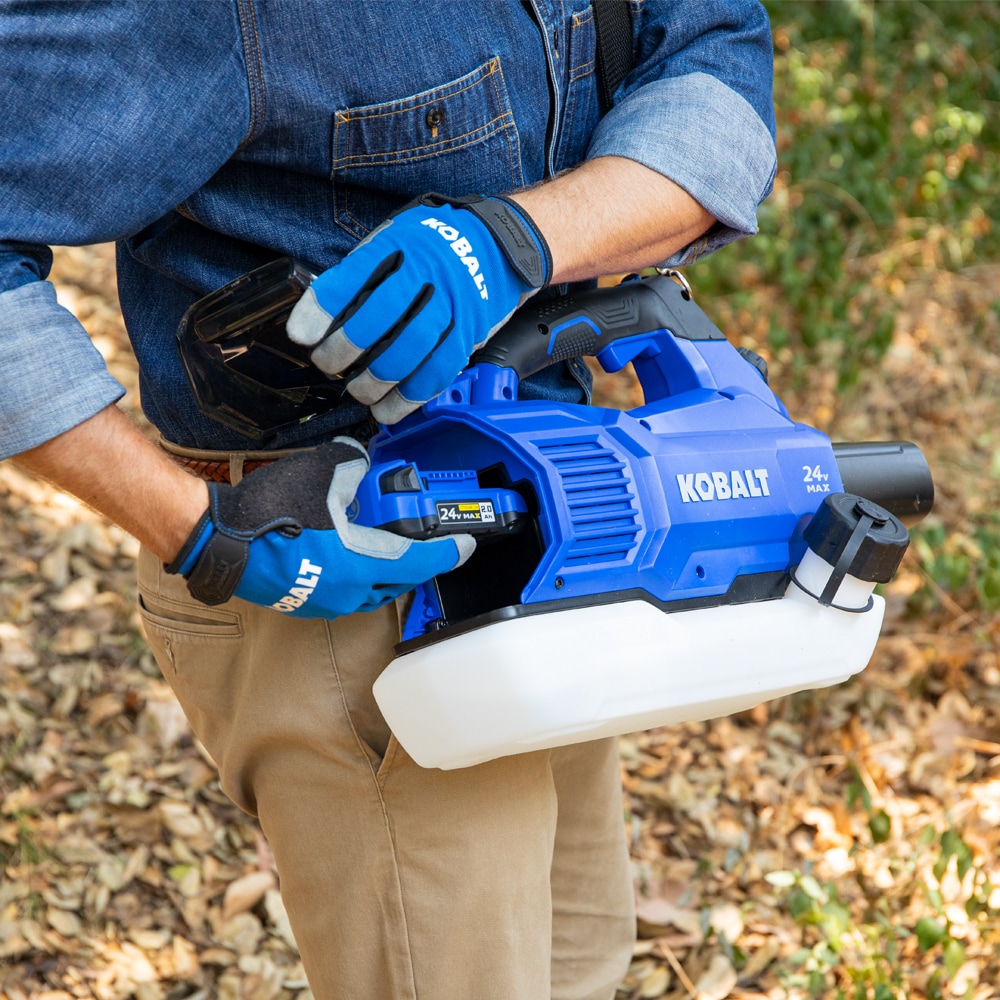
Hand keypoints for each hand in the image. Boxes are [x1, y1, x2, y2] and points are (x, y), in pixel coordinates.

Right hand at [167, 438, 472, 617]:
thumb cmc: (267, 513)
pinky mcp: (305, 602)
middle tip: (428, 544)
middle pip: (399, 581)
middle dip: (418, 565)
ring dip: (389, 573)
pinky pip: (347, 594)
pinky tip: (351, 557)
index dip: (446, 552)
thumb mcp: (319, 473)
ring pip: (373, 593)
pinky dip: (361, 577)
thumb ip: (351, 464)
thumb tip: (362, 461)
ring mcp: (325, 601)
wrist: (217, 542)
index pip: (418, 561)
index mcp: (360, 563)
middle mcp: (348, 591)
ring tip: (392, 549)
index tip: (466, 546)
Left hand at [286, 194, 550, 423]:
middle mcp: (427, 273)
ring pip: (410, 349)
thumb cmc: (437, 245)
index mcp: (399, 246)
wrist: (500, 246)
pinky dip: (411, 396)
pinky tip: (390, 408)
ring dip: (377, 379)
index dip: (322, 309)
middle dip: (346, 349)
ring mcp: (452, 305)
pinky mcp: (470, 334)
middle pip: (380, 316)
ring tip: (358, 391)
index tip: (301, 335)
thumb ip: (364, 271)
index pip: (352, 277)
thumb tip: (323, 312)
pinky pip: (439, 371)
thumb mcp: (396, 239)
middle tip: (328, 364)